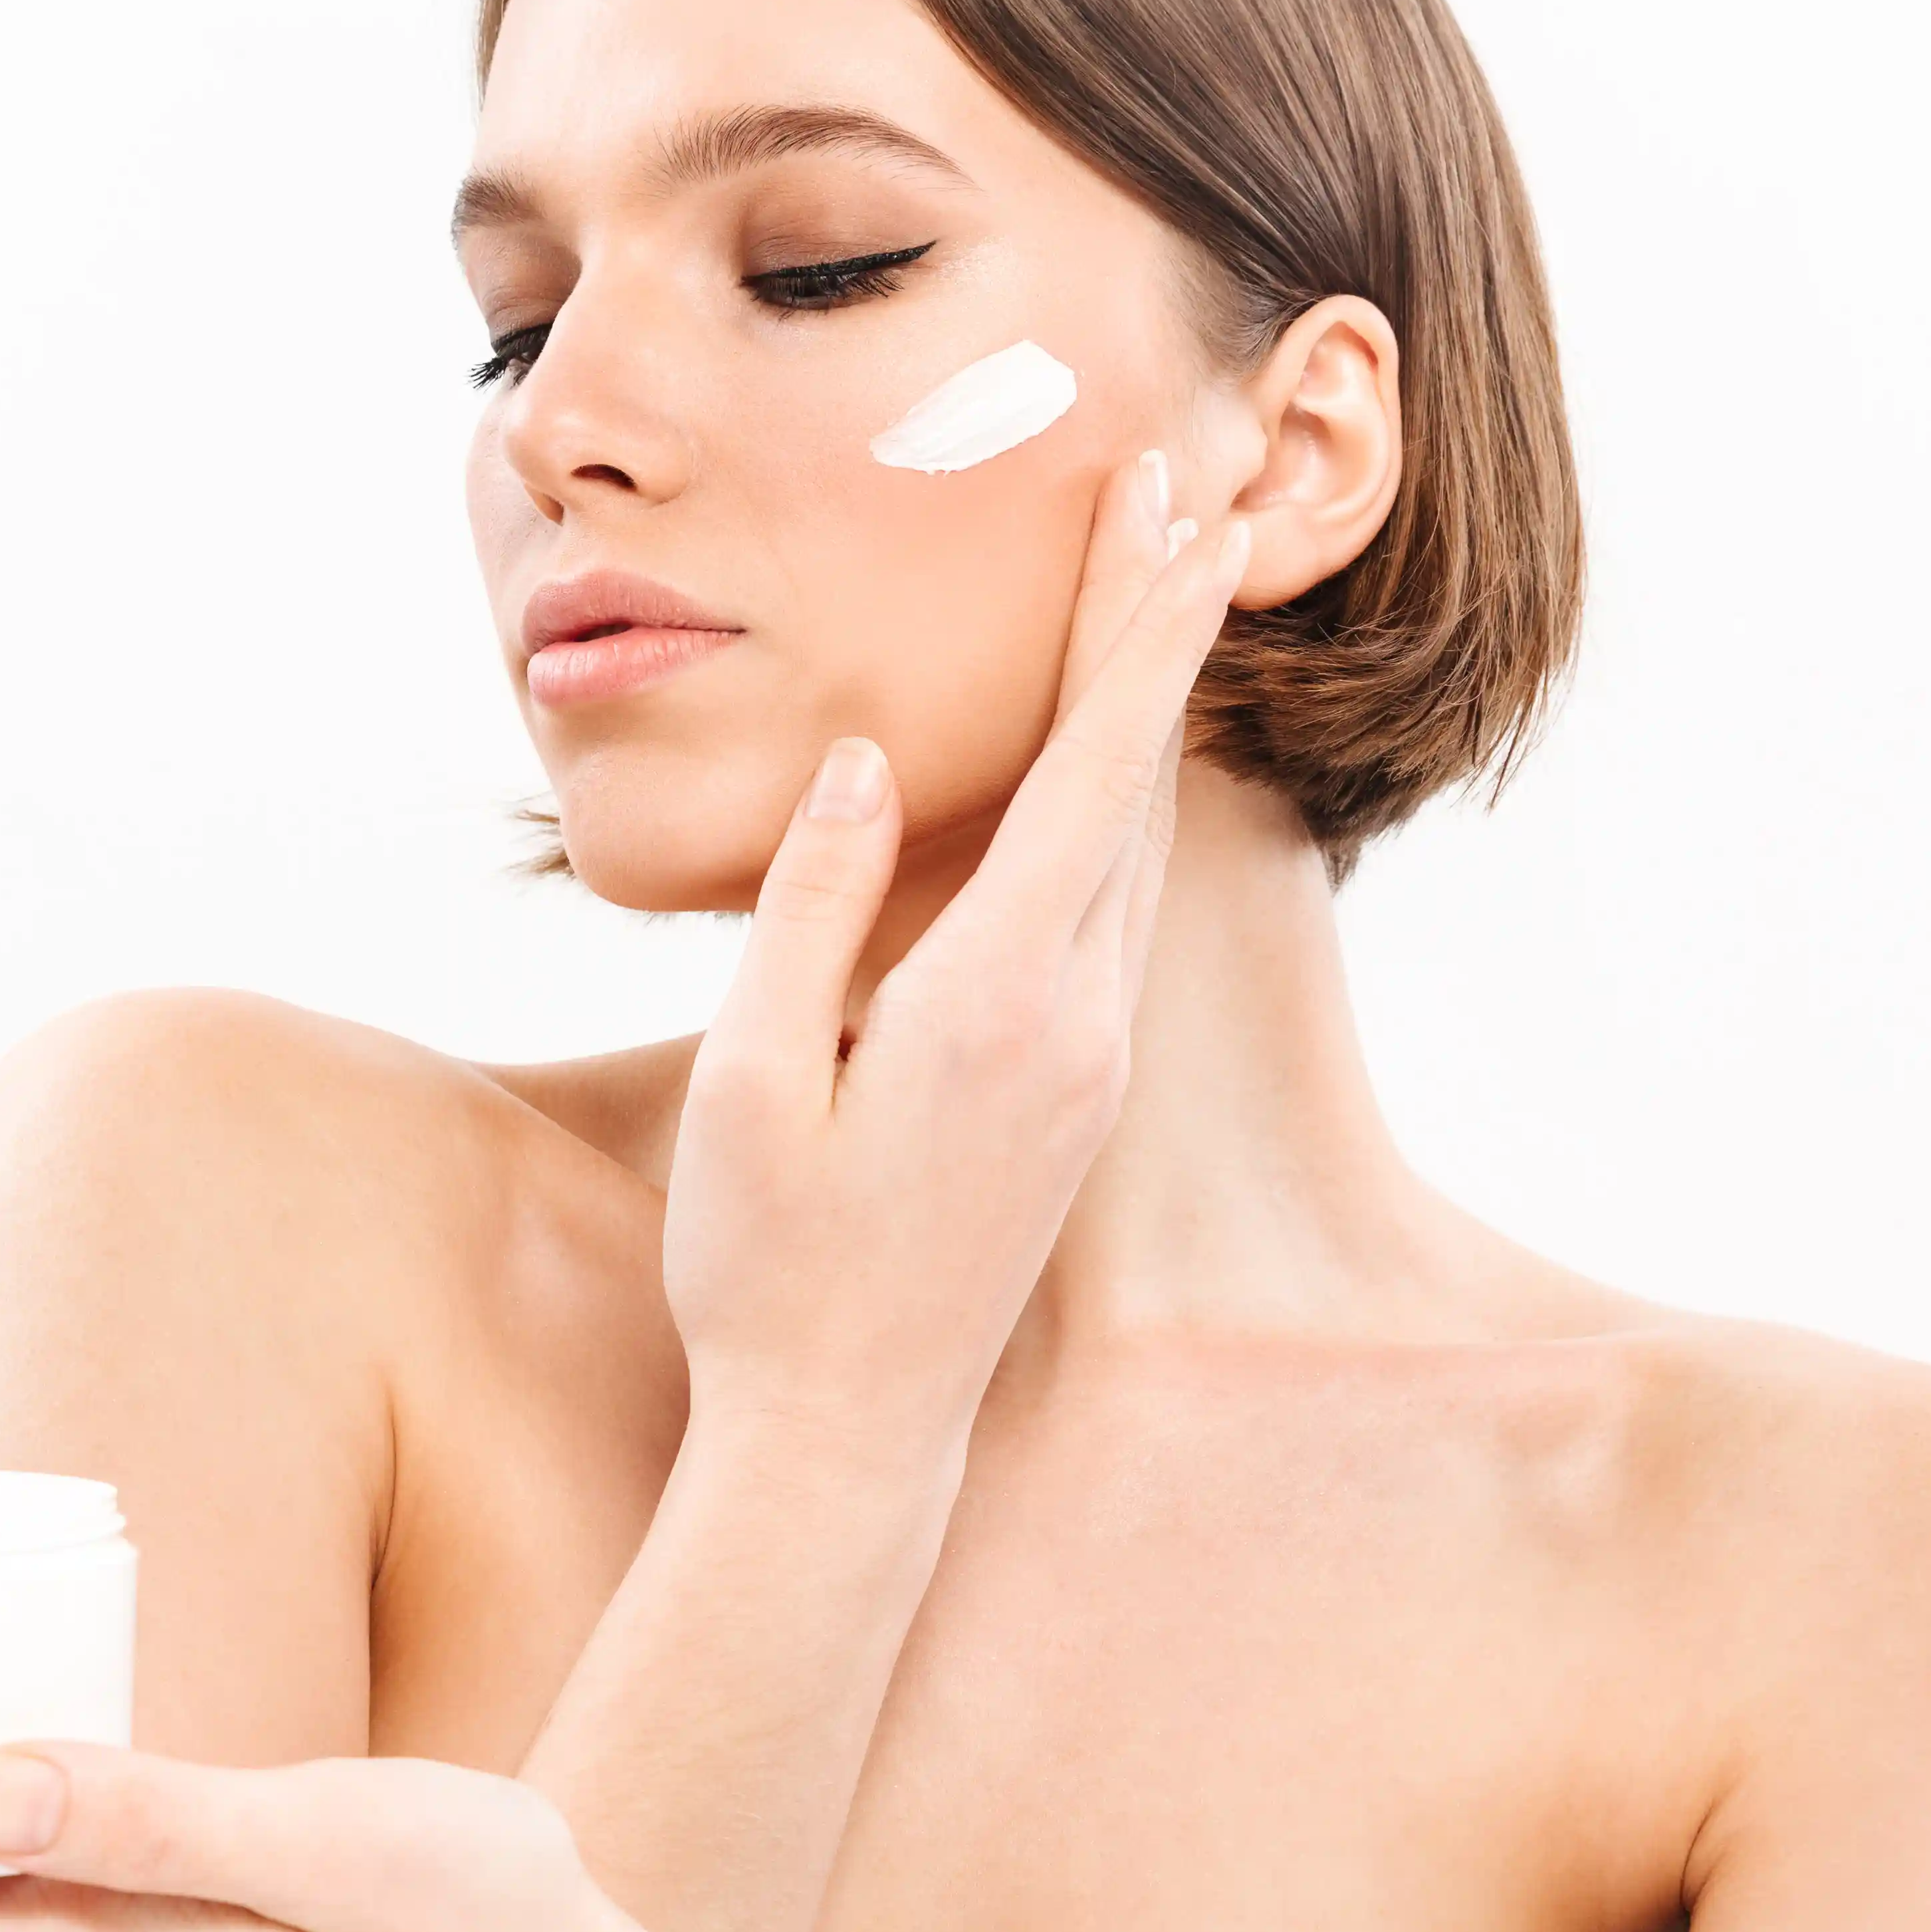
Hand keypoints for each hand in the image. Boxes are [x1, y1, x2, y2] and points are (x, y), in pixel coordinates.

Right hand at [658, 452, 1245, 1441]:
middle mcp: (1072, 1023)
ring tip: (1157, 594)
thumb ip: (806, 914)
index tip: (1159, 511)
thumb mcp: (751, 1082)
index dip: (1128, 632)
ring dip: (1148, 715)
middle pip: (1136, 787)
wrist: (848, 1439)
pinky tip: (1102, 766)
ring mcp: (1084, 1064)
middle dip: (1155, 631)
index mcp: (993, 1002)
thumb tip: (855, 766)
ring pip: (1135, 849)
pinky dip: (1117, 806)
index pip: (1088, 774)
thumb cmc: (770, 1269)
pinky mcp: (1069, 1096)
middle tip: (1179, 492)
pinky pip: (1108, 911)